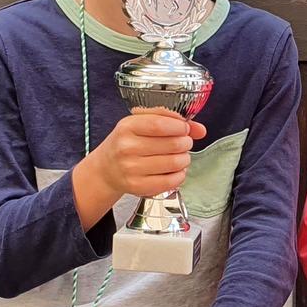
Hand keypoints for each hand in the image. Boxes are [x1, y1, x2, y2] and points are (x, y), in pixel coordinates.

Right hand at [89, 108, 207, 198]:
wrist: (107, 169)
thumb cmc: (127, 143)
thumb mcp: (142, 124)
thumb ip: (170, 120)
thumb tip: (200, 129)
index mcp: (127, 127)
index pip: (159, 125)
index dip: (179, 127)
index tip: (184, 129)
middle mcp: (127, 148)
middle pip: (172, 144)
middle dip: (186, 143)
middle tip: (184, 143)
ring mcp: (131, 169)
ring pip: (174, 163)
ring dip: (185, 159)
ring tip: (180, 156)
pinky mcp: (138, 186)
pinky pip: (170, 181)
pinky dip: (180, 175)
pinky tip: (176, 170)